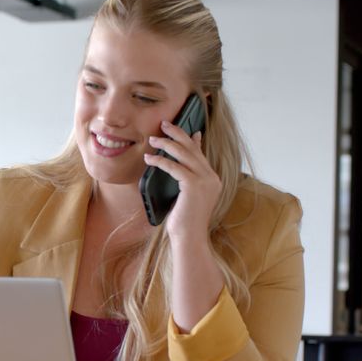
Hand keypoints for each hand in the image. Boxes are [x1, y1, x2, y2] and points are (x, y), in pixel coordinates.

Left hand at [143, 121, 221, 240]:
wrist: (189, 237)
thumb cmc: (184, 221)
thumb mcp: (186, 197)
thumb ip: (185, 181)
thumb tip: (178, 168)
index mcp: (212, 180)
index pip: (201, 154)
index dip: (192, 140)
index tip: (187, 129)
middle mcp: (212, 177)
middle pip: (193, 149)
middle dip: (178, 133)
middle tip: (164, 123)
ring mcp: (205, 180)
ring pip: (184, 154)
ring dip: (166, 144)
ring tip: (152, 139)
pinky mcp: (194, 185)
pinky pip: (175, 167)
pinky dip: (160, 161)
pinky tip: (149, 159)